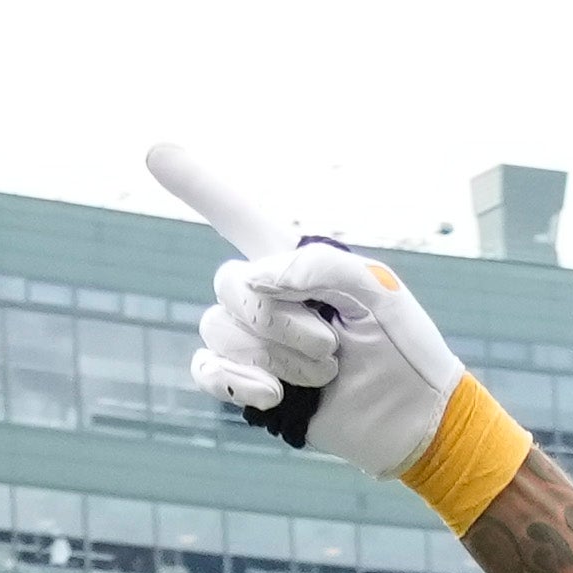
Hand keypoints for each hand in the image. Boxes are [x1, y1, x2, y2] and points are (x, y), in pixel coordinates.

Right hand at [148, 147, 507, 503]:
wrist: (417, 419)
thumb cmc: (406, 347)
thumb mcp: (378, 291)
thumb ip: (323, 266)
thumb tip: (258, 277)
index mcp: (300, 263)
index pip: (238, 217)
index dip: (198, 186)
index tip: (156, 153)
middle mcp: (271, 297)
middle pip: (227, 285)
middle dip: (276, 317)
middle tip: (333, 344)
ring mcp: (258, 342)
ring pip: (219, 329)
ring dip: (274, 354)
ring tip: (326, 372)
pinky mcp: (252, 385)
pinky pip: (206, 370)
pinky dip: (234, 381)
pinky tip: (272, 394)